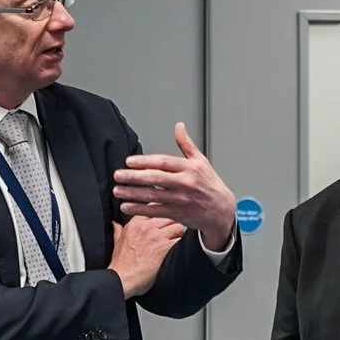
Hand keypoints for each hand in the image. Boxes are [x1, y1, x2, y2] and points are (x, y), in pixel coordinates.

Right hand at [108, 217, 185, 299]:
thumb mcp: (116, 243)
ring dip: (180, 233)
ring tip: (178, 241)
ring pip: (178, 226)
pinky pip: (180, 240)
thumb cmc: (121, 265)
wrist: (122, 280)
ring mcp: (156, 236)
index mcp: (135, 223)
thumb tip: (115, 223)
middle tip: (174, 232)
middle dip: (173, 223)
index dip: (163, 212)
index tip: (166, 217)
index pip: (154, 208)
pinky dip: (182, 243)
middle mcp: (146, 227)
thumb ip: (118, 230)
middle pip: (169, 215)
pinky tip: (180, 249)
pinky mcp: (164, 248)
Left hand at [113, 124, 236, 250]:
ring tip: (117, 190)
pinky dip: (139, 209)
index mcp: (189, 168)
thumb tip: (179, 126)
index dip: (144, 161)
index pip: (163, 162)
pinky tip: (126, 206)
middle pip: (155, 178)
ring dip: (133, 193)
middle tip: (118, 175)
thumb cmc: (210, 184)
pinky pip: (155, 211)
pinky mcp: (177, 213)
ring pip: (152, 195)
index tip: (129, 161)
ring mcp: (180, 199)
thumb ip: (186, 144)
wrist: (221, 210)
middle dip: (134, 177)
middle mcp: (184, 183)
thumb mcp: (201, 161)